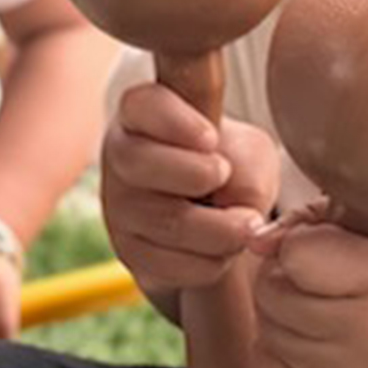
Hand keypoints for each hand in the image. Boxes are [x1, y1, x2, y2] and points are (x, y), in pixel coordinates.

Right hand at [100, 82, 278, 300]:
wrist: (216, 212)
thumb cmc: (228, 163)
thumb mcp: (248, 149)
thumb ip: (246, 166)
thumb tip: (236, 206)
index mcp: (142, 113)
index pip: (142, 104)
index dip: (175, 121)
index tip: (211, 137)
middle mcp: (119, 156)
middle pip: (139, 162)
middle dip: (196, 174)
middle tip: (225, 177)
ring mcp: (119, 206)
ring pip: (165, 221)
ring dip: (219, 228)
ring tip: (245, 223)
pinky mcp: (130, 251)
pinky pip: (172, 263)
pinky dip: (210, 261)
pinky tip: (221, 247)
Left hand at [248, 221, 367, 367]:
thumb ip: (314, 219)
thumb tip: (255, 240)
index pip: (294, 254)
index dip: (302, 243)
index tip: (330, 249)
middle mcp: (366, 334)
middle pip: (270, 292)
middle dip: (284, 277)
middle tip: (322, 281)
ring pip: (266, 328)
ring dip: (282, 314)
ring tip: (326, 310)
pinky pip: (266, 367)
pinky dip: (280, 352)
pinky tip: (319, 344)